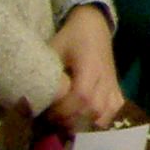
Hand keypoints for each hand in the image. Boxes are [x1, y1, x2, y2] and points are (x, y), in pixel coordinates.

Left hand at [51, 4, 125, 131]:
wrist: (94, 26)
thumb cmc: (70, 37)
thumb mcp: (53, 49)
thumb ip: (47, 72)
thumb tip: (33, 97)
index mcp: (89, 64)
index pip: (81, 95)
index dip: (64, 109)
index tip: (47, 113)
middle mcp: (105, 77)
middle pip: (94, 108)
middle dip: (72, 120)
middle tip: (54, 121)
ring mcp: (113, 83)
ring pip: (106, 112)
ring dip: (86, 123)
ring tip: (68, 123)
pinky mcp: (116, 88)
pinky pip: (115, 110)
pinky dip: (102, 120)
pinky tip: (87, 121)